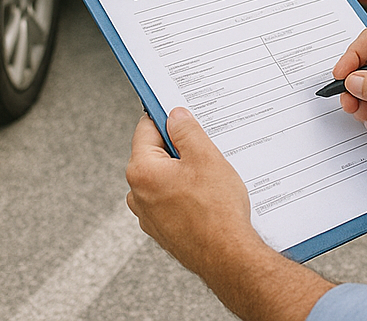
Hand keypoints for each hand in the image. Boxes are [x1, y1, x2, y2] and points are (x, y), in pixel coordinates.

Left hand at [125, 107, 262, 274]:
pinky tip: (206, 194)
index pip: (146, 128)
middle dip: (177, 146)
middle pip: (154, 153)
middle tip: (202, 146)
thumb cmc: (216, 211)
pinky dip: (183, 191)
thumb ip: (186, 130)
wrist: (228, 256)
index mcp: (142, 171)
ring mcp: (149, 215)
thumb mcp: (205, 156)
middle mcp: (138, 194)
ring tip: (207, 174)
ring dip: (181, 170)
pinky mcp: (162, 229)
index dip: (165, 116)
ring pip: (163, 177)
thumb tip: (175, 116)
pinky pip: (169, 198)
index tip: (177, 111)